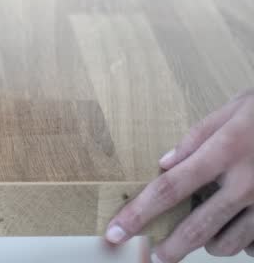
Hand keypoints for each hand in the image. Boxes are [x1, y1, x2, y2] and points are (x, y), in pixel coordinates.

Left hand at [106, 89, 253, 261]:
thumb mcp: (232, 109)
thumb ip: (195, 138)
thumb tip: (164, 164)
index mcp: (224, 151)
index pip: (170, 188)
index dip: (139, 213)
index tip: (116, 231)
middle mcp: (246, 183)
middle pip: (197, 227)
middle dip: (171, 247)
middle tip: (156, 256)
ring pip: (228, 243)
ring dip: (208, 243)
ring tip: (201, 233)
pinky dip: (244, 241)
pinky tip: (240, 226)